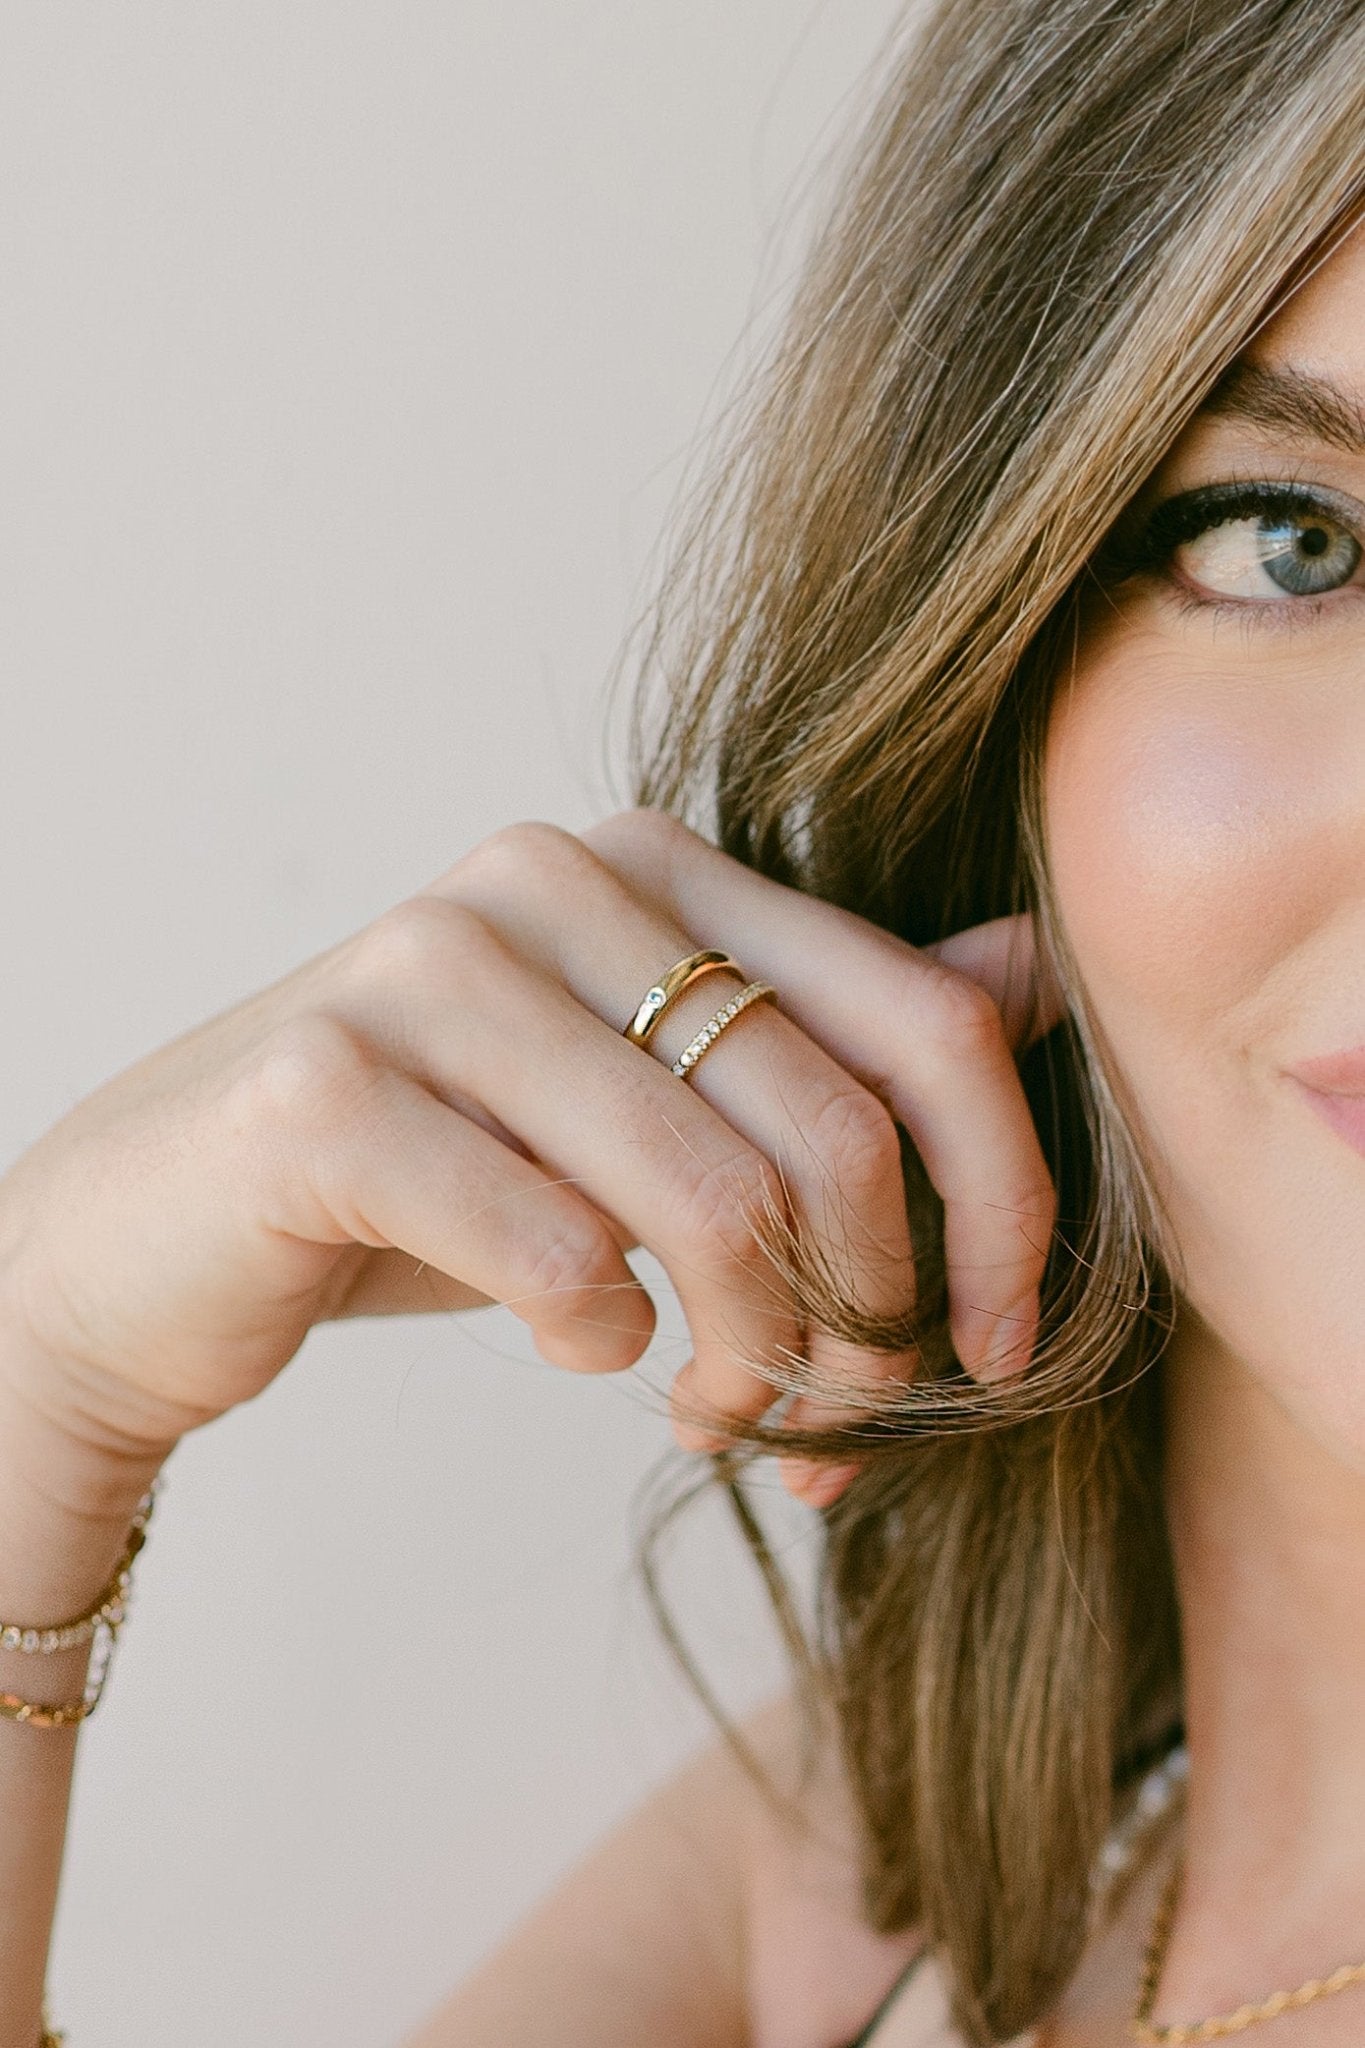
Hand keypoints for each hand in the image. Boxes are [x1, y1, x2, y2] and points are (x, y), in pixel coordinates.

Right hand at [0, 811, 1062, 1506]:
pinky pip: (556, 1254)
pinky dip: (600, 1341)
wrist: (159, 1229)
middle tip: (828, 1412)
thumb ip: (827, 1030)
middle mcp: (550, 879)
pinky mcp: (328, 1086)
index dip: (1000, 1205)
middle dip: (869, 1318)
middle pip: (836, 1127)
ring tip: (713, 1404)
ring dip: (750, 1357)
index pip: (923, 1021)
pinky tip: (584, 1345)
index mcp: (653, 865)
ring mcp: (429, 966)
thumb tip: (1029, 968)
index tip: (995, 1344)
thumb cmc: (435, 1166)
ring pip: (714, 1200)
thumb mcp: (647, 1096)